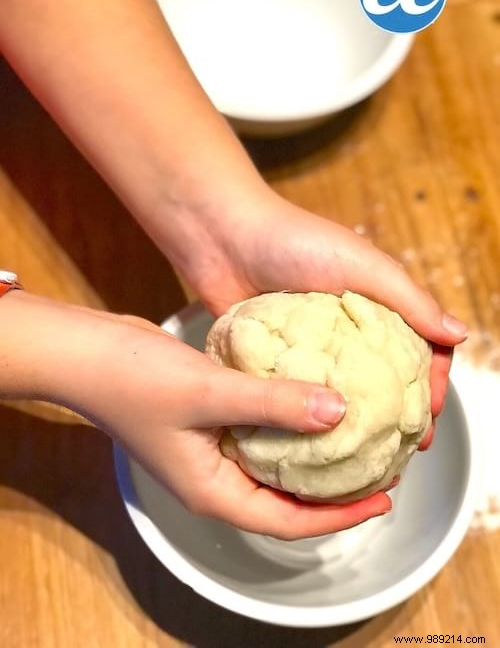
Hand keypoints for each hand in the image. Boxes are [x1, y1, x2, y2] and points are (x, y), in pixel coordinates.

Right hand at [0, 291, 391, 539]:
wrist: (88, 354)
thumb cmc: (138, 380)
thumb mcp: (212, 392)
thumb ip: (275, 402)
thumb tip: (341, 410)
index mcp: (215, 491)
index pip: (290, 521)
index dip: (341, 516)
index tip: (385, 496)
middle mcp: (215, 480)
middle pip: (287, 500)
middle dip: (334, 490)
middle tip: (380, 465)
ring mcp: (210, 452)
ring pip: (275, 466)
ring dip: (313, 455)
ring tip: (355, 436)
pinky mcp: (207, 425)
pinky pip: (259, 434)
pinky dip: (288, 425)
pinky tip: (310, 400)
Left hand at [181, 193, 467, 449]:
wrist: (221, 236)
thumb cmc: (293, 241)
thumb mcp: (361, 264)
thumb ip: (409, 300)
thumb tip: (459, 335)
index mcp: (373, 304)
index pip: (417, 349)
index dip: (429, 383)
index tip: (426, 415)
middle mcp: (345, 328)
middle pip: (383, 379)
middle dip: (398, 414)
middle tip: (402, 449)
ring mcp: (310, 347)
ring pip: (342, 393)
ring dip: (356, 424)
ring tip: (364, 455)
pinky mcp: (275, 359)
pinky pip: (298, 394)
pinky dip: (311, 417)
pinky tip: (316, 443)